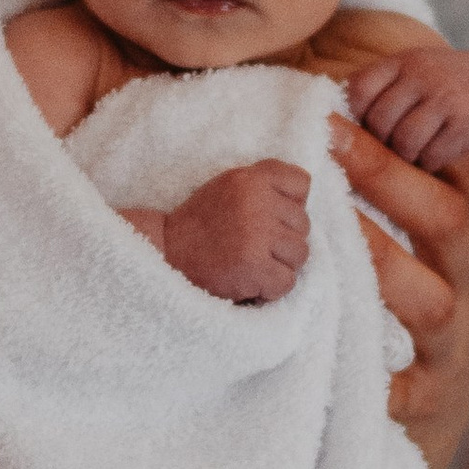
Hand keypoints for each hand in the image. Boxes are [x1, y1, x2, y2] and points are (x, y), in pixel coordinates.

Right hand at [156, 161, 312, 302]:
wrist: (165, 255)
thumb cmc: (200, 225)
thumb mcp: (228, 187)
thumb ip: (263, 186)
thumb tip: (304, 203)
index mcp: (250, 178)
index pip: (301, 183)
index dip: (291, 204)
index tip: (269, 217)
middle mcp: (256, 202)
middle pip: (303, 224)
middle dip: (283, 240)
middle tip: (253, 247)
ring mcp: (256, 235)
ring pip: (301, 254)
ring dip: (280, 265)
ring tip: (252, 264)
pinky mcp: (254, 267)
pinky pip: (287, 282)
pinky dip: (271, 289)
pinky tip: (250, 282)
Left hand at [329, 119, 468, 468]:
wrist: (432, 405)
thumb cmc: (410, 295)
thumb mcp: (417, 235)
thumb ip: (392, 175)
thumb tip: (336, 85)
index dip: (429, 135)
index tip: (356, 104)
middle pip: (451, 224)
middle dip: (388, 179)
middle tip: (327, 143)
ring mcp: (455, 342)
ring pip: (429, 304)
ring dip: (377, 263)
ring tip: (318, 237)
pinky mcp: (427, 397)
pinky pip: (399, 384)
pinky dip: (369, 372)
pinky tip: (319, 346)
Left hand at [346, 46, 468, 171]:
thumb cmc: (443, 89)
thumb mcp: (411, 74)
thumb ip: (376, 90)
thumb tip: (330, 125)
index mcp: (401, 61)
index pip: (358, 90)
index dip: (353, 118)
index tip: (360, 133)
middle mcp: (422, 74)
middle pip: (378, 122)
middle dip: (380, 144)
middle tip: (391, 150)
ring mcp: (446, 97)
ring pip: (403, 142)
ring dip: (405, 158)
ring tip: (413, 156)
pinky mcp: (467, 123)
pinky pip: (432, 155)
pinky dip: (429, 163)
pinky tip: (436, 157)